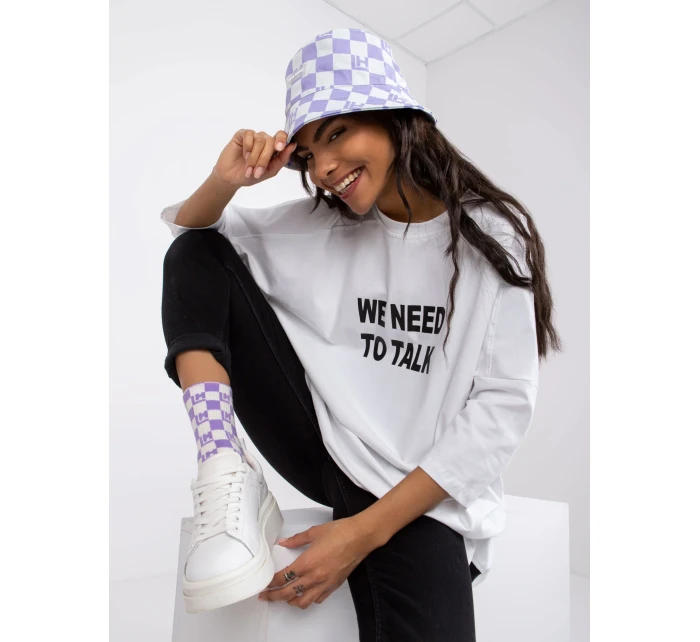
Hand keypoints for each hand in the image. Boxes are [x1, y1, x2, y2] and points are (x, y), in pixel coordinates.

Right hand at [214, 129, 297, 187]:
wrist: (232, 178)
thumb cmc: (251, 175)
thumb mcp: (270, 171)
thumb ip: (282, 159)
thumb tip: (293, 145)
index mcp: (273, 148)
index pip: (281, 137)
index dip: (282, 140)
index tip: (280, 148)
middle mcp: (264, 140)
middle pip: (271, 142)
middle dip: (264, 159)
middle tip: (257, 172)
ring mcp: (253, 136)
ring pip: (260, 140)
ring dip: (254, 157)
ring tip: (249, 169)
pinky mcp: (242, 134)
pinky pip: (249, 134)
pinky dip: (247, 147)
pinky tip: (244, 155)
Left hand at [258, 517, 375, 609]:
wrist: (360, 536)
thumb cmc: (340, 532)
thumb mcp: (314, 532)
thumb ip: (297, 539)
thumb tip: (284, 542)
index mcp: (307, 562)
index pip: (283, 578)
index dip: (271, 582)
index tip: (265, 583)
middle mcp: (314, 576)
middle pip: (288, 593)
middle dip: (274, 596)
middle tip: (265, 596)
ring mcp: (325, 583)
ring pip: (302, 601)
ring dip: (290, 601)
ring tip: (283, 597)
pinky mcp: (333, 586)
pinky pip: (317, 599)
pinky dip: (308, 599)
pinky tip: (304, 594)